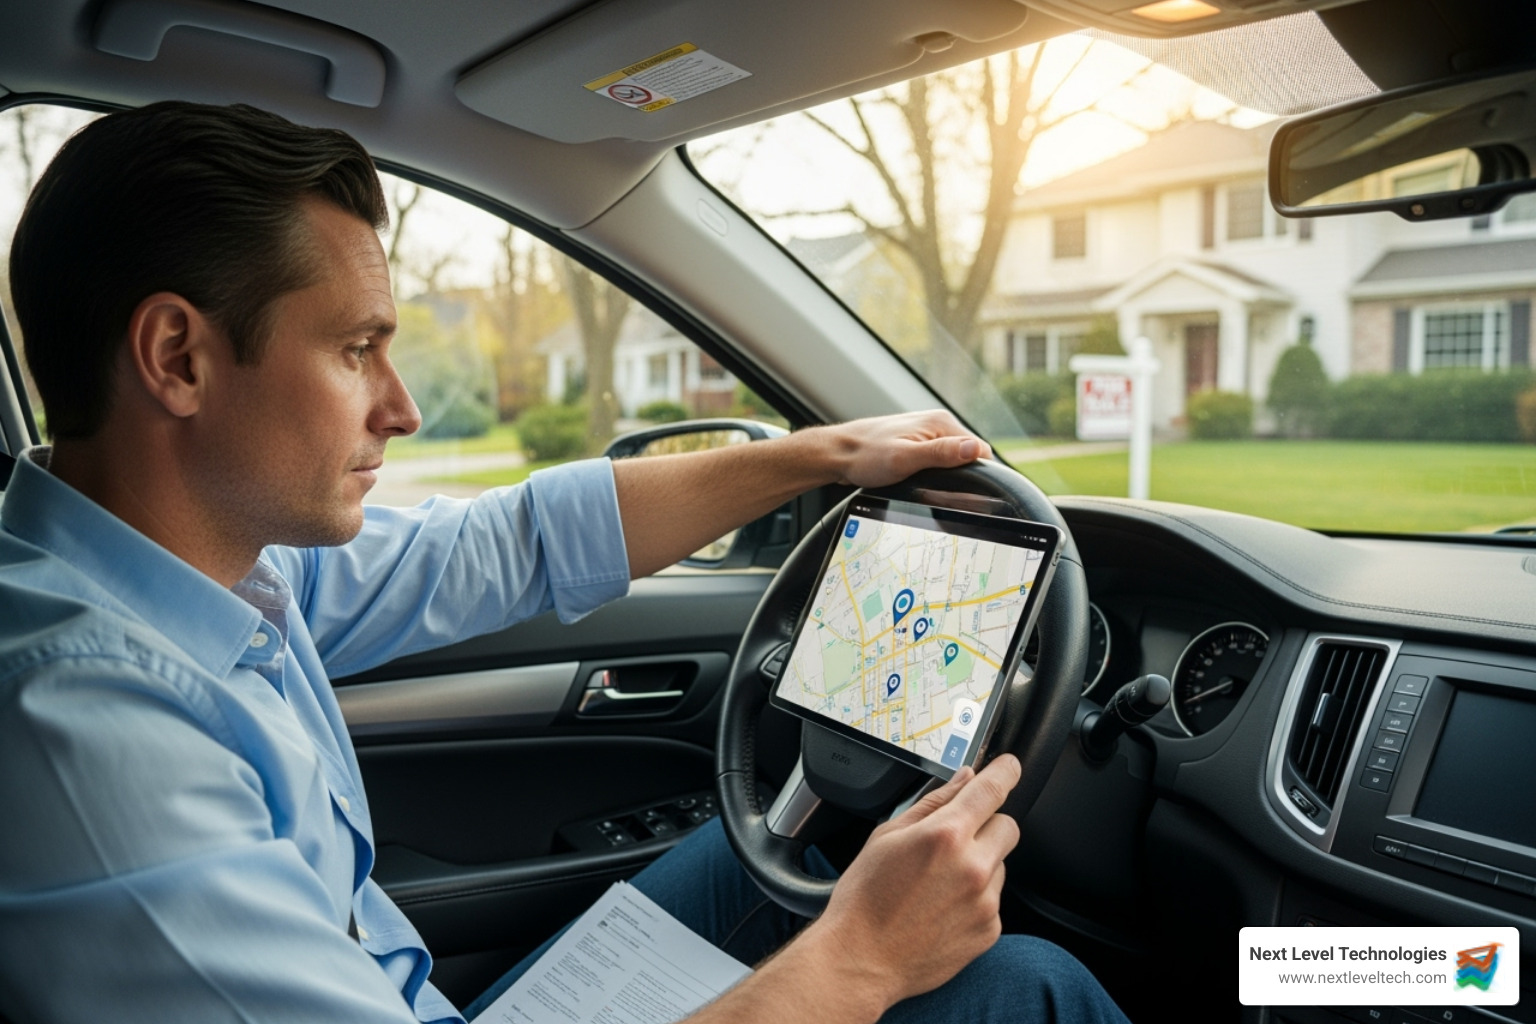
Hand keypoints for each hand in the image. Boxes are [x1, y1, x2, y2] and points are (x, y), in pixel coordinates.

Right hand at [805, 754, 1022, 1008]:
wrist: (861, 960)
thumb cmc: (865, 899)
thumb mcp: (887, 836)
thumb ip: (932, 803)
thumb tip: (963, 779)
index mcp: (946, 835)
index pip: (993, 789)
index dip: (1005, 771)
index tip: (1009, 766)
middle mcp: (973, 867)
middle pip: (1008, 826)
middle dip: (988, 824)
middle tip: (955, 839)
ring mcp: (985, 902)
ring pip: (1000, 864)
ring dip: (980, 864)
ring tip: (938, 883)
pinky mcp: (989, 931)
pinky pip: (993, 900)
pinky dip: (976, 898)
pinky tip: (942, 908)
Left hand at [822, 410, 991, 487]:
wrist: (837, 453)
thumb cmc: (866, 456)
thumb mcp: (905, 459)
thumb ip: (941, 454)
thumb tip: (974, 449)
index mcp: (940, 423)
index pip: (980, 449)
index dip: (976, 472)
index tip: (963, 490)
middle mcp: (936, 424)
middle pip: (967, 454)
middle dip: (960, 475)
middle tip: (939, 492)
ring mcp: (925, 433)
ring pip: (951, 459)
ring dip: (946, 475)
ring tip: (927, 486)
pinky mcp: (915, 443)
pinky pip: (936, 460)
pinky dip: (933, 473)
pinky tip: (920, 481)